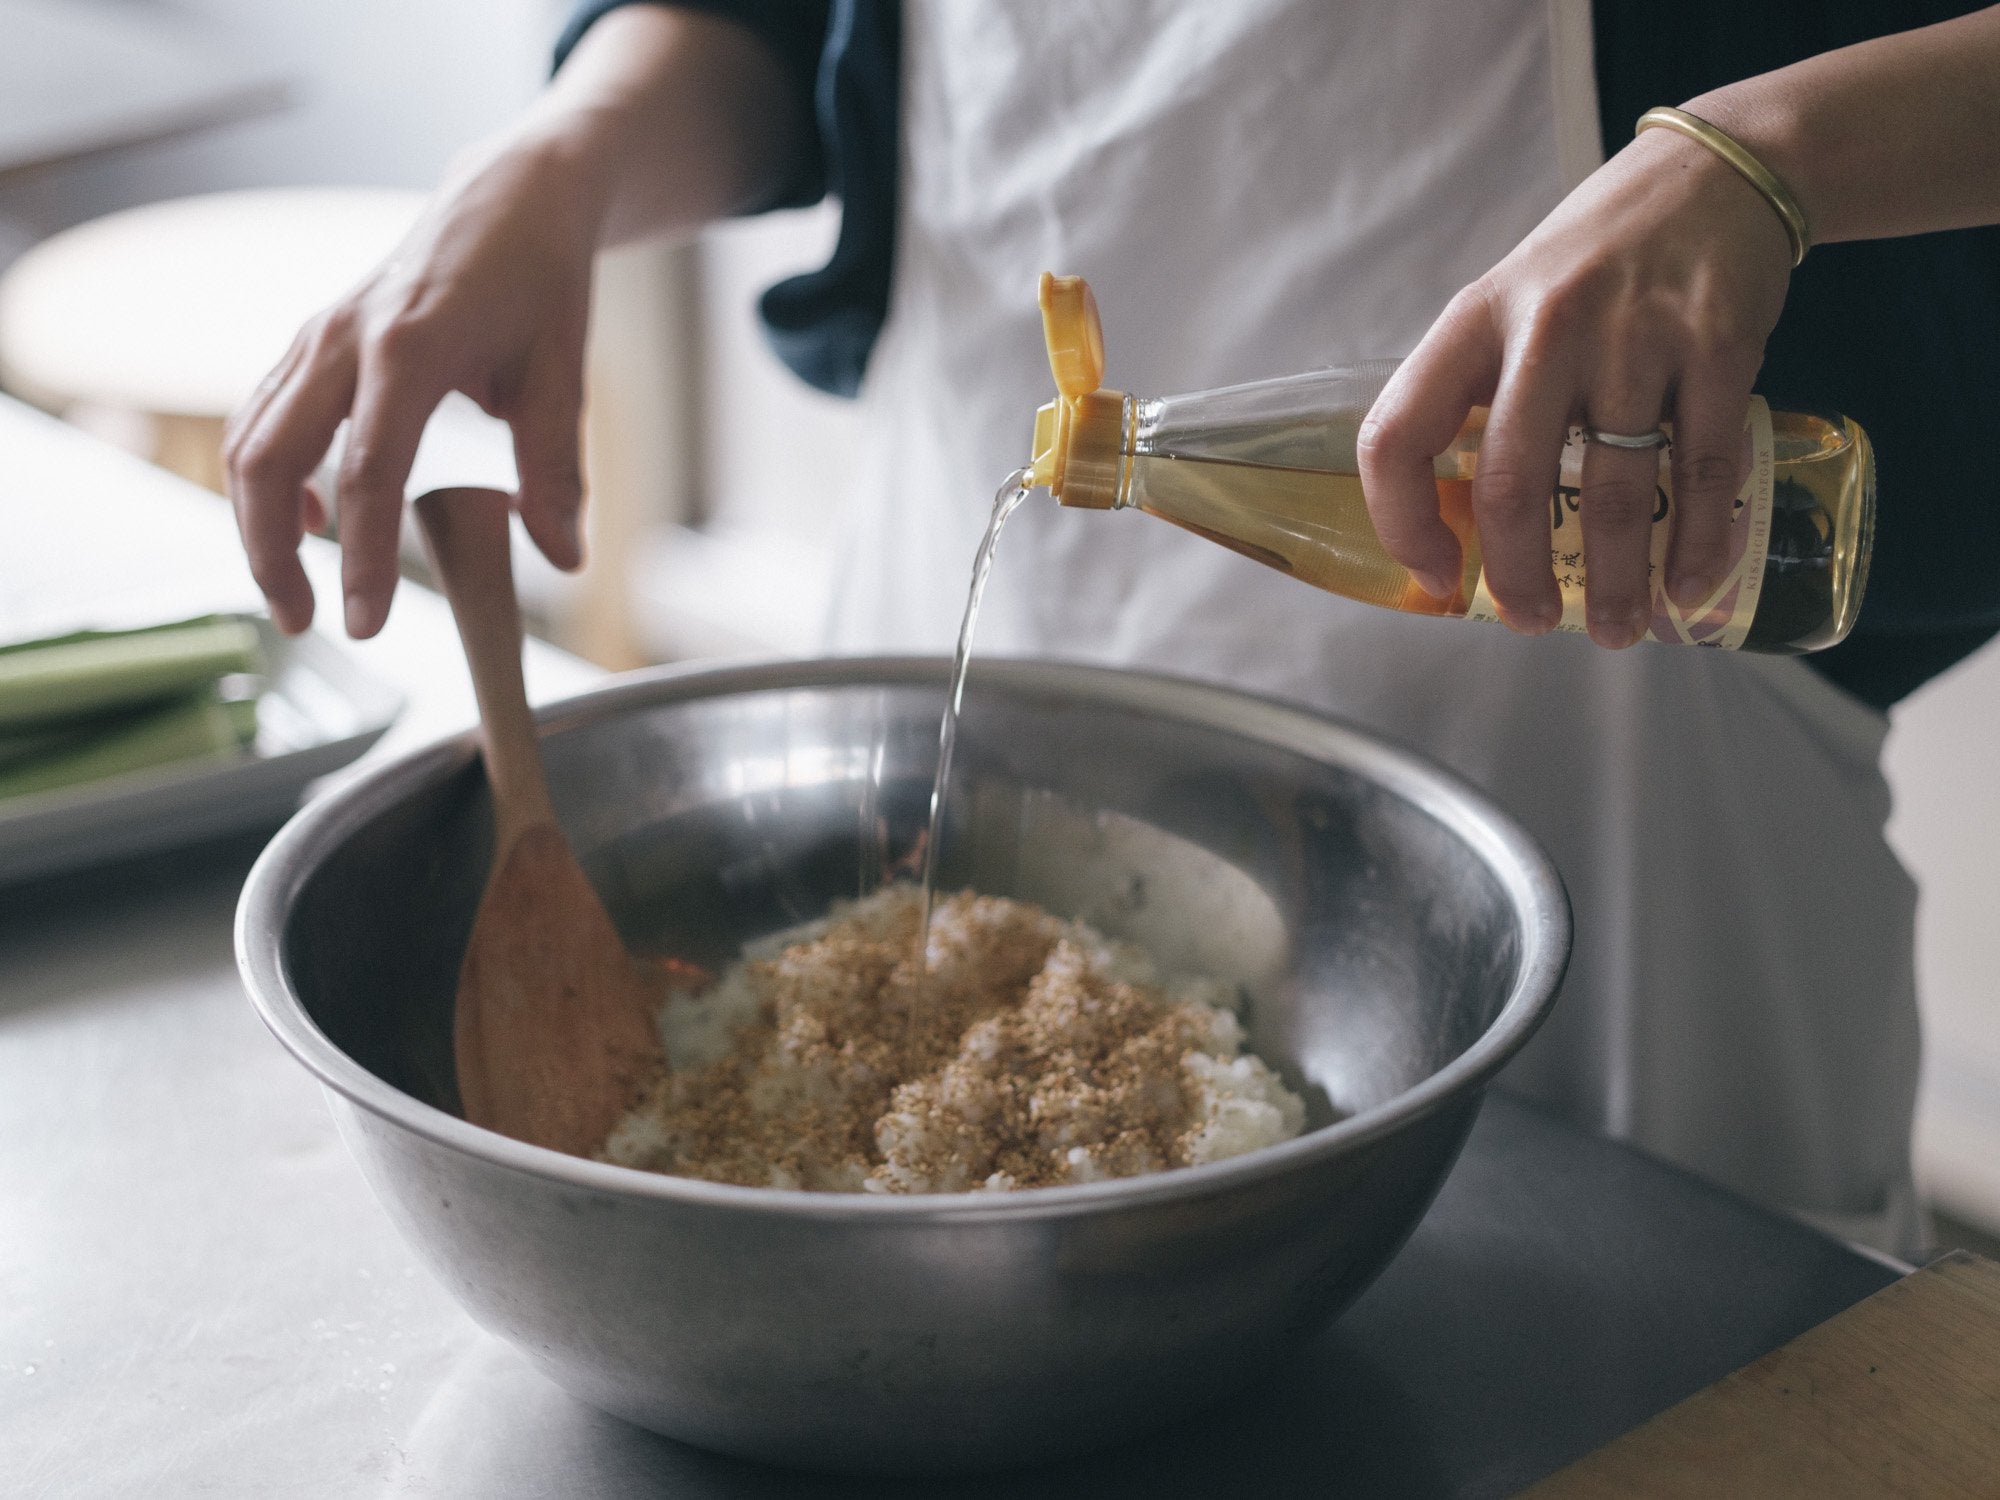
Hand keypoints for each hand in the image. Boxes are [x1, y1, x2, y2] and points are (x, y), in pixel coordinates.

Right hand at [224, 129, 606, 637]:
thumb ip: (557, 469)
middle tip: (307, 623)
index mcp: (411, 347)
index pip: (369, 474)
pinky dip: (269, 478)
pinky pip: (263, 418)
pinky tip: (312, 522)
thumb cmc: (539, 279)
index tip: (364, 625)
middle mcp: (344, 339)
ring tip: (295, 595)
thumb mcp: (564, 372)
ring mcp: (317, 336)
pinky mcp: (310, 343)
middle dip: (271, 553)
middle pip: (269, 459)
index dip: (363, 558)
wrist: (509, 197)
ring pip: (249, 440)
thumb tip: (562, 559)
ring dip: (256, 524)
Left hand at [1356, 128, 1794, 647]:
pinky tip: (1688, 588)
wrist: (1714, 176)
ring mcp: (1634, 337)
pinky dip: (1697, 545)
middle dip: (1519, 576)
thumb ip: (1481, 392)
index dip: (1401, 520)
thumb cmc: (1594, 262)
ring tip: (1617, 628)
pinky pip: (1702, 469)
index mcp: (1472, 322)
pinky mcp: (1718, 345)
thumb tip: (1463, 522)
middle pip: (1509, 485)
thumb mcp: (1509, 303)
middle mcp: (1546, 328)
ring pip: (1614, 493)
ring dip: (1617, 582)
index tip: (1436, 573)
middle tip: (1533, 622)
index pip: (1397, 433)